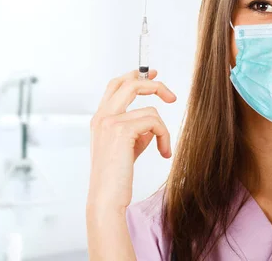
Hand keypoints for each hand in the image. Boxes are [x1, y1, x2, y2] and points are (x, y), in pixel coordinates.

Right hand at [87, 69, 176, 213]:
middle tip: (171, 96)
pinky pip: (154, 122)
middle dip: (154, 85)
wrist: (106, 197)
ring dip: (164, 130)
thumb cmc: (116, 177)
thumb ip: (136, 131)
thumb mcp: (127, 148)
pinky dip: (164, 137)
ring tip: (164, 149)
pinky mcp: (121, 129)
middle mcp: (102, 116)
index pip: (116, 85)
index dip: (135, 76)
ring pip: (150, 109)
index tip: (153, 74)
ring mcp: (109, 121)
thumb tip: (152, 122)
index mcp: (100, 119)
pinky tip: (164, 153)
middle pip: (129, 83)